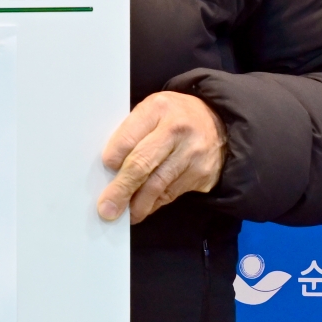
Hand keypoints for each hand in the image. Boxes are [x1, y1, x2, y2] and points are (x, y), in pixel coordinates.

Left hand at [97, 90, 225, 223]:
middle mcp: (177, 130)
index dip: (113, 157)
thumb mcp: (152, 110)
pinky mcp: (202, 174)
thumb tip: (109, 169)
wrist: (217, 123)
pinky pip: (171, 194)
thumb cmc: (174, 117)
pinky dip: (154, 204)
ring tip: (123, 214)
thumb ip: (132, 132)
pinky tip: (143, 207)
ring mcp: (192, 154)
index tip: (105, 169)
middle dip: (121, 189)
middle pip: (142, 164)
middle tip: (107, 208)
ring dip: (137, 204)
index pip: (129, 137)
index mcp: (158, 108)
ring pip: (157, 185)